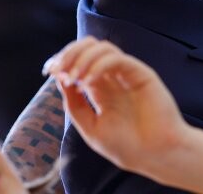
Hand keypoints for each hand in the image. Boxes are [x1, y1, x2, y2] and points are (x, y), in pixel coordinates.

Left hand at [43, 37, 191, 176]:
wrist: (154, 154)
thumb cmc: (126, 145)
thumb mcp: (90, 127)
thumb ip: (75, 104)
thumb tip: (60, 78)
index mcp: (101, 89)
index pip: (80, 60)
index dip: (62, 59)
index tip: (48, 70)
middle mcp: (114, 77)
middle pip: (90, 47)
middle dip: (69, 53)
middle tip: (58, 70)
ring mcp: (128, 74)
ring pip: (103, 48)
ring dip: (82, 58)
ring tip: (73, 78)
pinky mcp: (141, 74)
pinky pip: (117, 59)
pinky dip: (98, 65)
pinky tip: (88, 81)